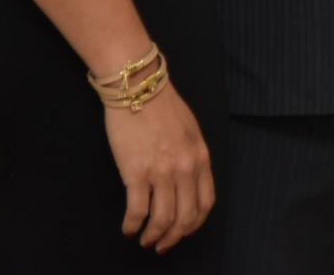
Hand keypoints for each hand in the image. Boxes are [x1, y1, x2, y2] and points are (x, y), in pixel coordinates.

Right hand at [102, 79, 214, 252]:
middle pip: (185, 217)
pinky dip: (132, 226)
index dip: (194, 224)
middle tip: (161, 245)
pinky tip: (127, 228)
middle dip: (173, 237)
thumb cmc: (162, 106)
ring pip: (162, 220)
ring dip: (153, 236)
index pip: (205, 203)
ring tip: (144, 240)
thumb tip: (187, 182)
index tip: (183, 231)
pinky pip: (137, 211)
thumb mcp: (191, 131)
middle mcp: (185, 169)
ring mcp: (162, 172)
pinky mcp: (136, 173)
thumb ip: (193, 157)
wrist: (138, 88)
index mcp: (201, 158)